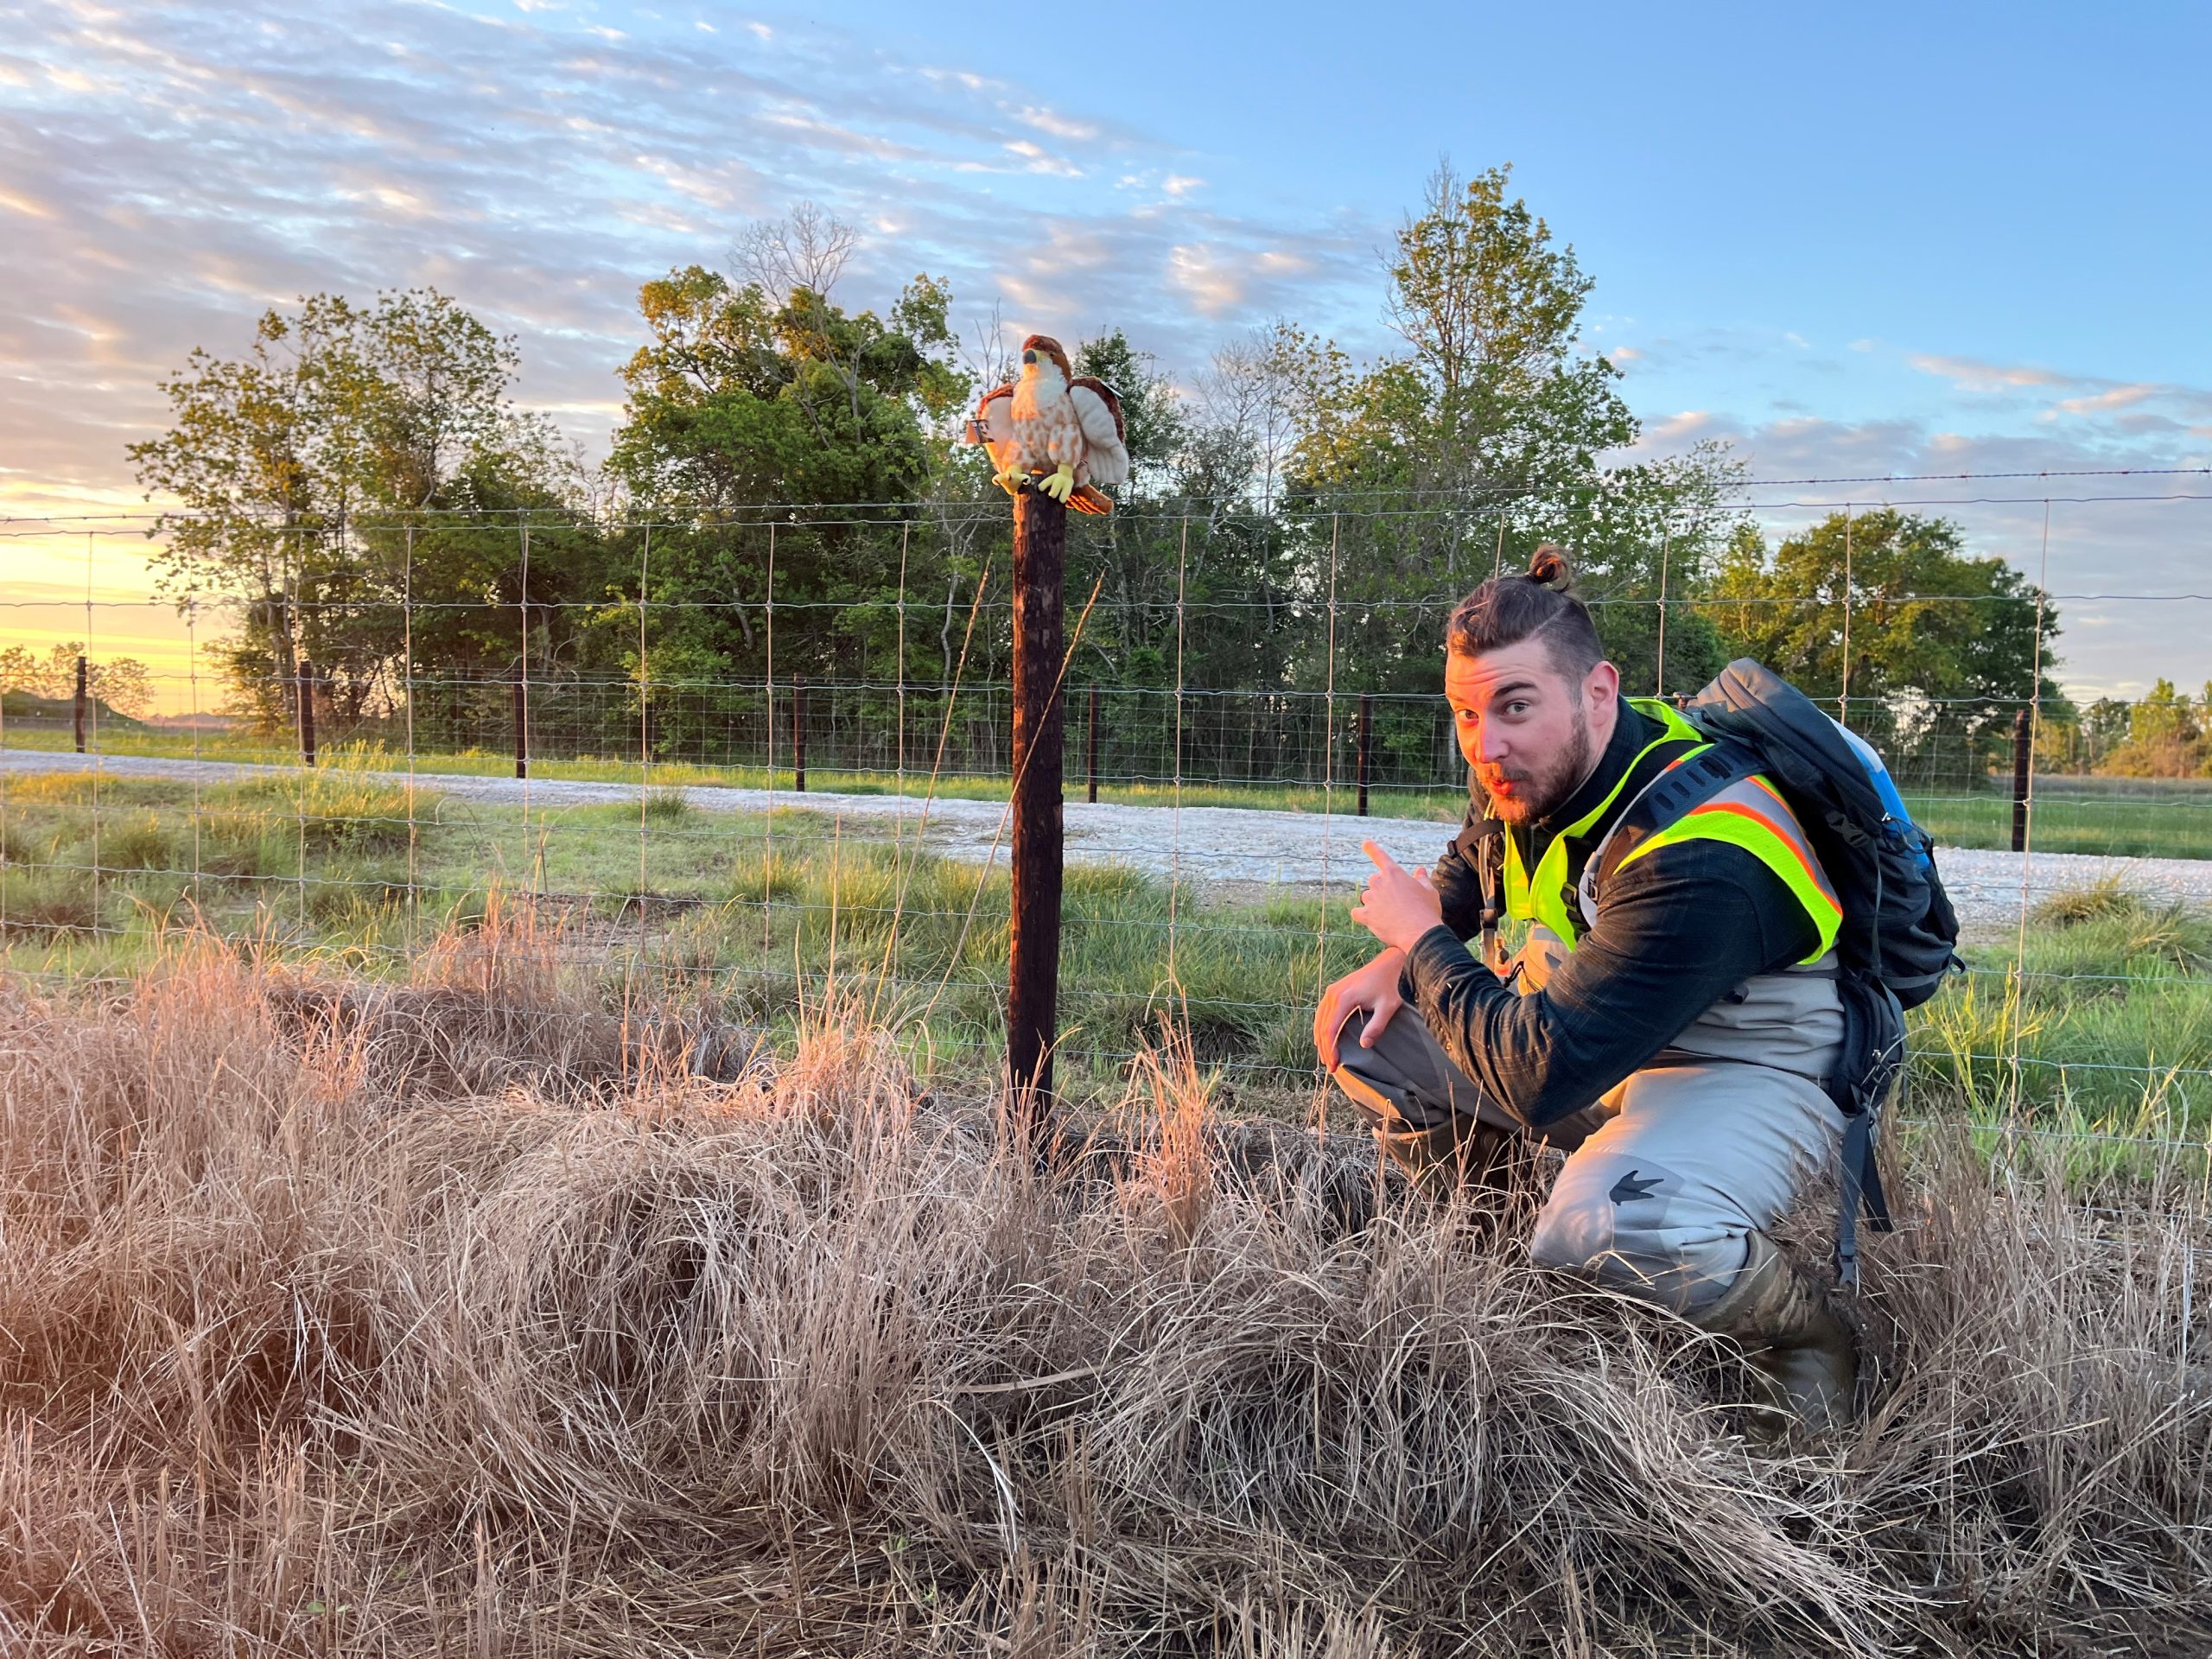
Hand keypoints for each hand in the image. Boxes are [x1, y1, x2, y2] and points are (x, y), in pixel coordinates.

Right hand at [1313, 947, 1407, 1069]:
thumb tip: (1364, 1045)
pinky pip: (1323, 1012)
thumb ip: (1376, 1027)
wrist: (1391, 962)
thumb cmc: (1391, 984)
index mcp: (1344, 998)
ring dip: (1321, 1039)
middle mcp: (1333, 993)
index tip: (1334, 1065)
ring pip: (1320, 1019)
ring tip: (1326, 1056)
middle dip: (1324, 1048)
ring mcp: (1333, 990)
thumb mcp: (1388, 1007)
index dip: (1330, 1049)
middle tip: (1330, 1067)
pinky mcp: (1336, 990)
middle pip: (1322, 1026)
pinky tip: (1325, 1038)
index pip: (1330, 1029)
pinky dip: (1322, 1027)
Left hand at [1349, 840, 1442, 953]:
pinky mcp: (1366, 915)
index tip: (1365, 843)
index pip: (1380, 856)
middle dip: (1382, 887)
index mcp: (1394, 873)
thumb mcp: (1429, 891)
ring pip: (1367, 896)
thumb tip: (1420, 870)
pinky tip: (1371, 920)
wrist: (1420, 933)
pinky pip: (1357, 912)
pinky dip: (1362, 915)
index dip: (1372, 849)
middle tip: (1395, 900)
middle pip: (1374, 880)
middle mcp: (1379, 883)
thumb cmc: (1427, 911)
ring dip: (1374, 902)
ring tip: (1389, 914)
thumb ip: (1422, 879)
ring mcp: (1371, 899)